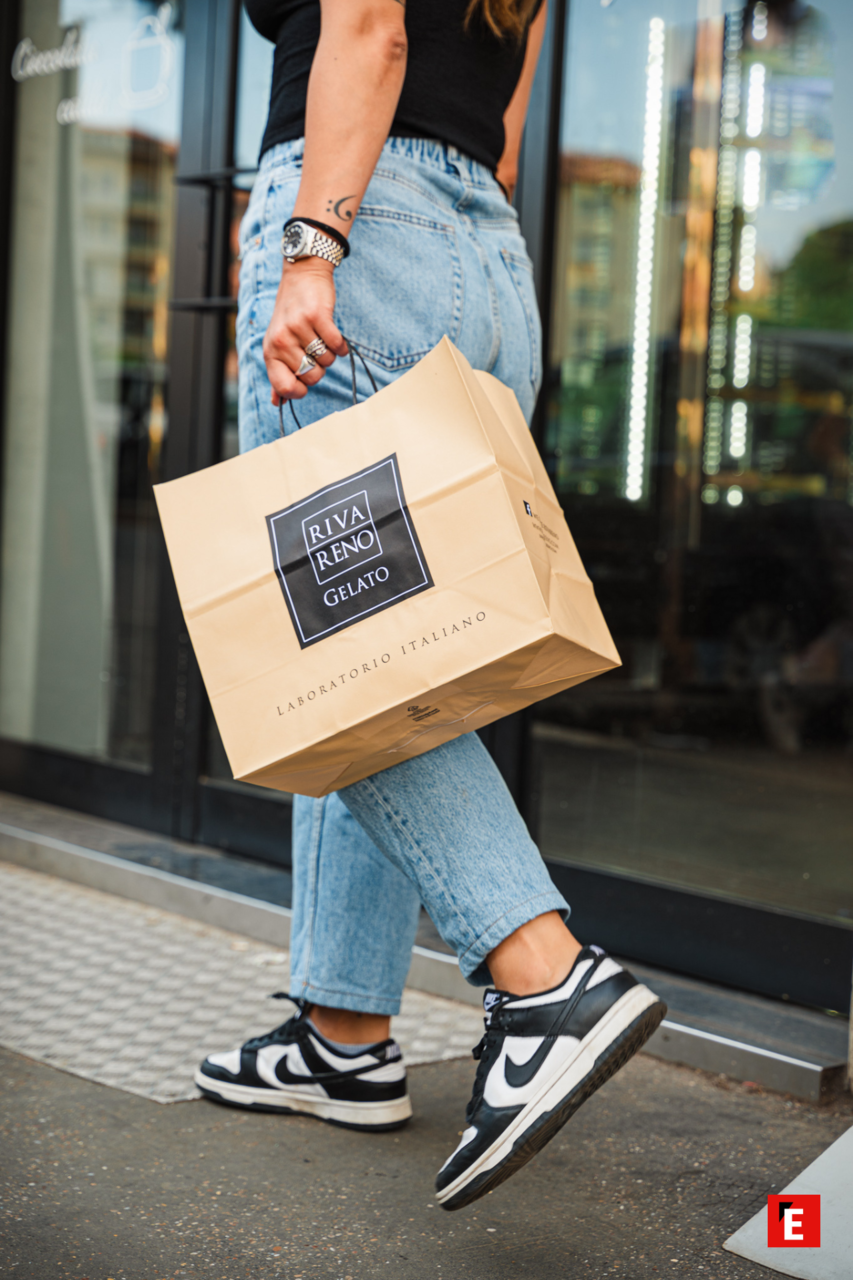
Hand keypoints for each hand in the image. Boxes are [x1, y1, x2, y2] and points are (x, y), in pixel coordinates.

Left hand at [262, 257, 347, 403]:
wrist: (301, 277)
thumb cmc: (291, 315)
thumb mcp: (278, 343)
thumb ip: (278, 373)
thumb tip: (277, 402)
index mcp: (270, 351)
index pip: (284, 387)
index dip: (300, 391)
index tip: (305, 380)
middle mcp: (281, 340)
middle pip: (312, 377)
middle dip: (320, 369)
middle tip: (314, 351)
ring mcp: (298, 328)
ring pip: (327, 362)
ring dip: (331, 354)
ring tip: (322, 338)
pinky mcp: (317, 316)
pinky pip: (337, 345)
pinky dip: (341, 346)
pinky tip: (336, 338)